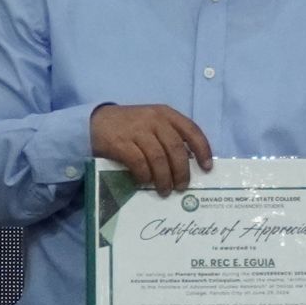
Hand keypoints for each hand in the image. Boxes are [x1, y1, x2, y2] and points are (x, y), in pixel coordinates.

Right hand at [91, 103, 213, 194]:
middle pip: (176, 149)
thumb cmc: (132, 126)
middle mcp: (154, 120)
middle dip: (182, 171)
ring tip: (165, 190)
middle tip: (182, 187)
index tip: (207, 168)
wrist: (97, 120)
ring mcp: (137, 130)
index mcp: (166, 114)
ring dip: (164, 178)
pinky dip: (145, 175)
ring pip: (159, 158)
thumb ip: (171, 136)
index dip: (202, 150)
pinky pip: (139, 162)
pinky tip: (145, 182)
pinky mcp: (121, 142)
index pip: (191, 130)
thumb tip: (191, 163)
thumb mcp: (154, 123)